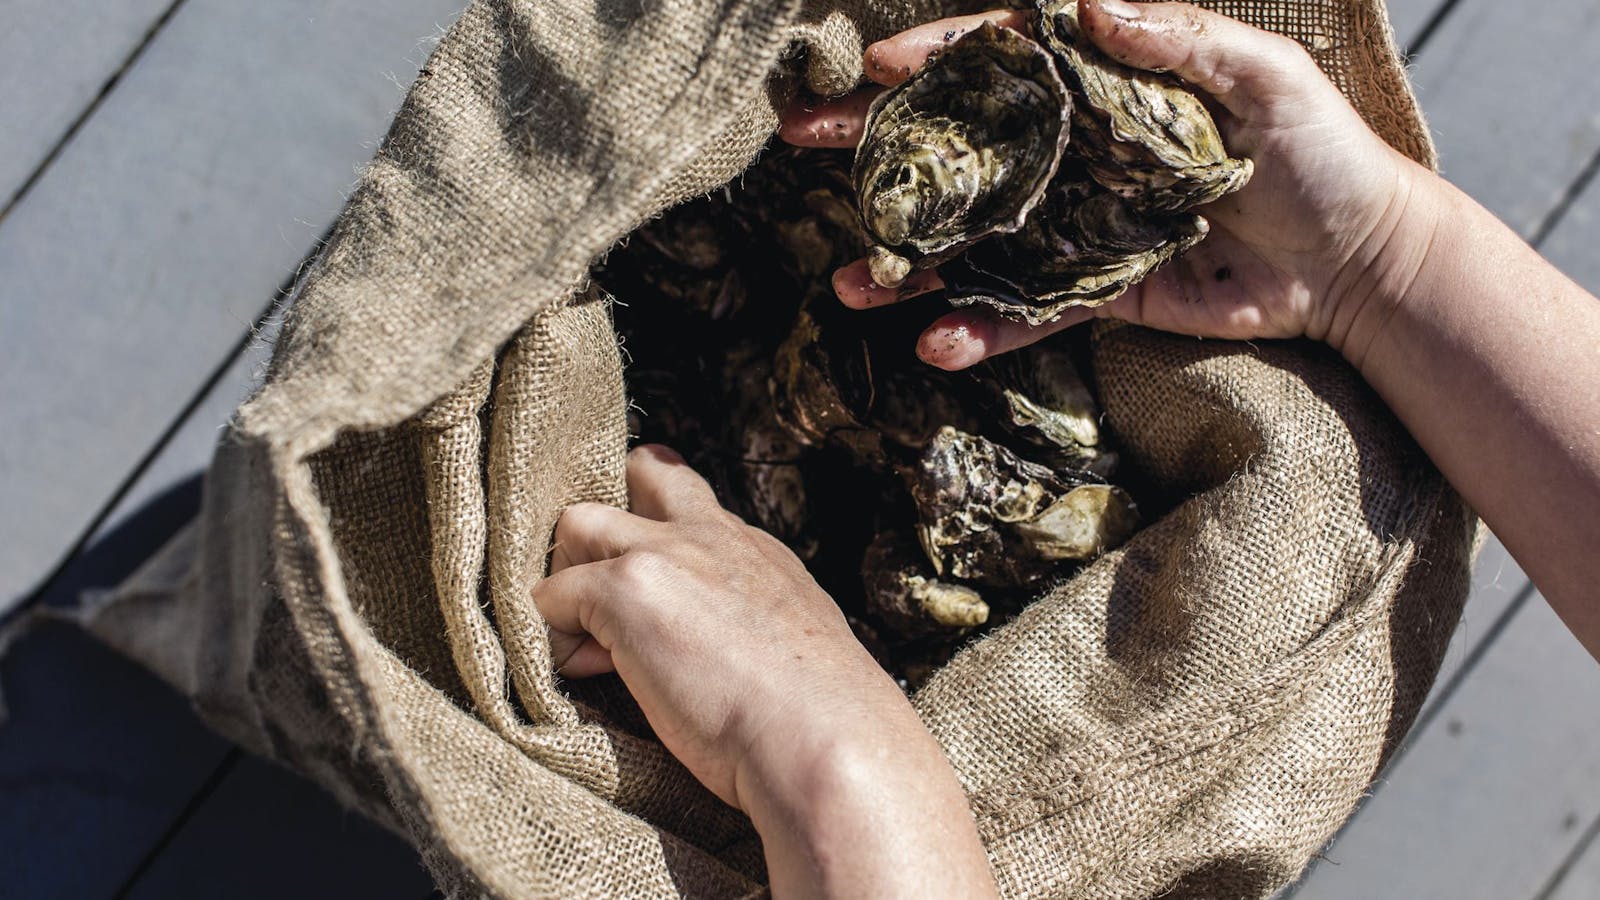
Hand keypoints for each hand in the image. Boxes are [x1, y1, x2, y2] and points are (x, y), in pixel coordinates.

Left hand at [534, 445, 996, 894]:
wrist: (823, 737)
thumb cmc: (817, 719)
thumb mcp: (795, 644)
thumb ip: (746, 624)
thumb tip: (704, 652)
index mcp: (754, 550)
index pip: (692, 497)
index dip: (657, 525)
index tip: (658, 589)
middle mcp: (711, 535)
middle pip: (640, 474)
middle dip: (611, 531)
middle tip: (608, 606)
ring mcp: (664, 554)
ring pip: (578, 521)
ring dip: (570, 575)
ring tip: (589, 639)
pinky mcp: (625, 590)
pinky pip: (551, 596)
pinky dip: (555, 636)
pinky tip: (589, 676)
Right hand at [780, 0, 1430, 368]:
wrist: (1359, 258)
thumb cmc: (1322, 152)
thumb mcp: (1264, 78)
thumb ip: (1179, 40)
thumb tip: (1091, 2)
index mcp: (1106, 89)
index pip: (1005, 63)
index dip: (936, 59)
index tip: (873, 67)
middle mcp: (1075, 154)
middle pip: (963, 146)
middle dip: (881, 146)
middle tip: (802, 141)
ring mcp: (1078, 226)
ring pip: (975, 240)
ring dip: (909, 261)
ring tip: (850, 282)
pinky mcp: (1097, 291)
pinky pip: (1026, 312)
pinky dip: (981, 330)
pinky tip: (932, 342)